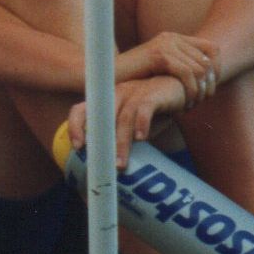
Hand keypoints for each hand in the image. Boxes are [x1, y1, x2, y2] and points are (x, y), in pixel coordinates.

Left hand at [68, 74, 186, 165]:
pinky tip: (141, 138)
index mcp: (105, 101)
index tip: (78, 147)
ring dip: (121, 143)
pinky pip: (145, 109)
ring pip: (123, 118)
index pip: (81, 110)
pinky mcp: (153, 95)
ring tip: (121, 164)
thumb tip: (107, 165)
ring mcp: (134, 93)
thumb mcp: (130, 123)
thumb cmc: (149, 109)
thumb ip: (119, 137)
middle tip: (100, 164)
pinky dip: (141, 123)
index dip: (75, 126)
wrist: (177, 88)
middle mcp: (116, 95)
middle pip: (102, 118)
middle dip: (100, 142)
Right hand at [117, 32, 219, 107]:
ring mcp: (165, 44)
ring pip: (200, 69)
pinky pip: (187, 74)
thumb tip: (205, 77)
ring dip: (200, 91)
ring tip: (191, 105)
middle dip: (209, 85)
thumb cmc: (132, 80)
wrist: (106, 80)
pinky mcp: (159, 55)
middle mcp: (171, 37)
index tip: (211, 89)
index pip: (212, 49)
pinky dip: (190, 91)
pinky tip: (184, 104)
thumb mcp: (159, 71)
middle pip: (208, 61)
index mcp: (174, 38)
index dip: (217, 69)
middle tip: (200, 102)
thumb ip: (179, 68)